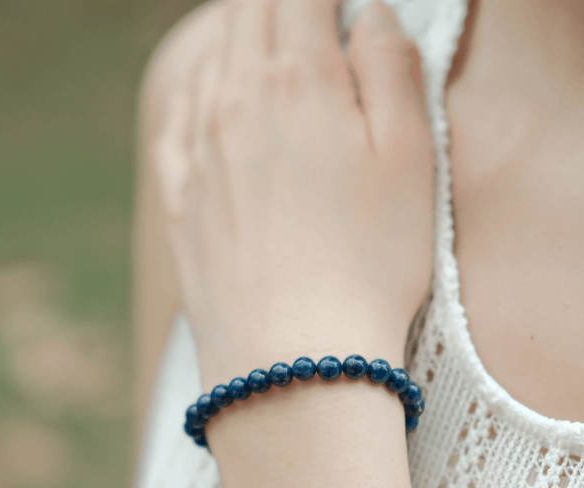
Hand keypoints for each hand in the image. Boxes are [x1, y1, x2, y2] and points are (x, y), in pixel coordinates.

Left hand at [154, 0, 433, 387]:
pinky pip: (173, 126)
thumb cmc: (367, 266)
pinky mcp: (181, 204)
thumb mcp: (411, 160)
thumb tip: (367, 13)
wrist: (290, 357)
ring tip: (256, 27)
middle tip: (300, 7)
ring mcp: (200, 155)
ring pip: (208, 63)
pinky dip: (190, 92)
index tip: (336, 2)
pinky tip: (202, 91)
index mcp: (300, 82)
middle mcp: (236, 104)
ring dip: (234, 35)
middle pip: (247, 15)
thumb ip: (392, 69)